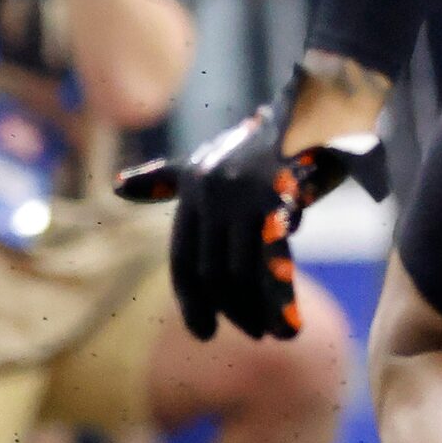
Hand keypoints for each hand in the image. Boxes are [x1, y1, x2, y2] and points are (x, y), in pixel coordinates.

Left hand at [114, 59, 390, 339]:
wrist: (322, 108)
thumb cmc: (270, 140)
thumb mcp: (211, 158)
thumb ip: (169, 178)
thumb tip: (118, 187)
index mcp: (195, 186)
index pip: (182, 258)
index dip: (191, 299)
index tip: (203, 331)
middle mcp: (213, 191)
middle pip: (211, 271)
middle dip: (229, 310)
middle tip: (249, 334)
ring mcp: (244, 195)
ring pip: (240, 273)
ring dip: (255, 312)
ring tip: (270, 333)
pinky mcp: (279, 201)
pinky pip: (274, 264)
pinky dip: (280, 302)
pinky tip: (288, 329)